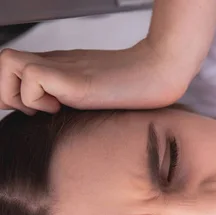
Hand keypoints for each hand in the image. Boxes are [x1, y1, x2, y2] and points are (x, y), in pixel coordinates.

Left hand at [0, 39, 187, 114]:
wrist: (163, 72)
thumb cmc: (143, 88)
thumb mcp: (102, 93)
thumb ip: (81, 98)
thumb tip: (67, 115)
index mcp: (64, 66)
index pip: (17, 68)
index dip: (15, 89)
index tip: (39, 109)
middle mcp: (58, 62)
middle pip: (5, 61)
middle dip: (10, 90)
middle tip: (40, 107)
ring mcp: (64, 68)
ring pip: (8, 64)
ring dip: (20, 92)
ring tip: (51, 106)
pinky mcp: (72, 78)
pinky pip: (33, 79)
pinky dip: (39, 98)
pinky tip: (65, 106)